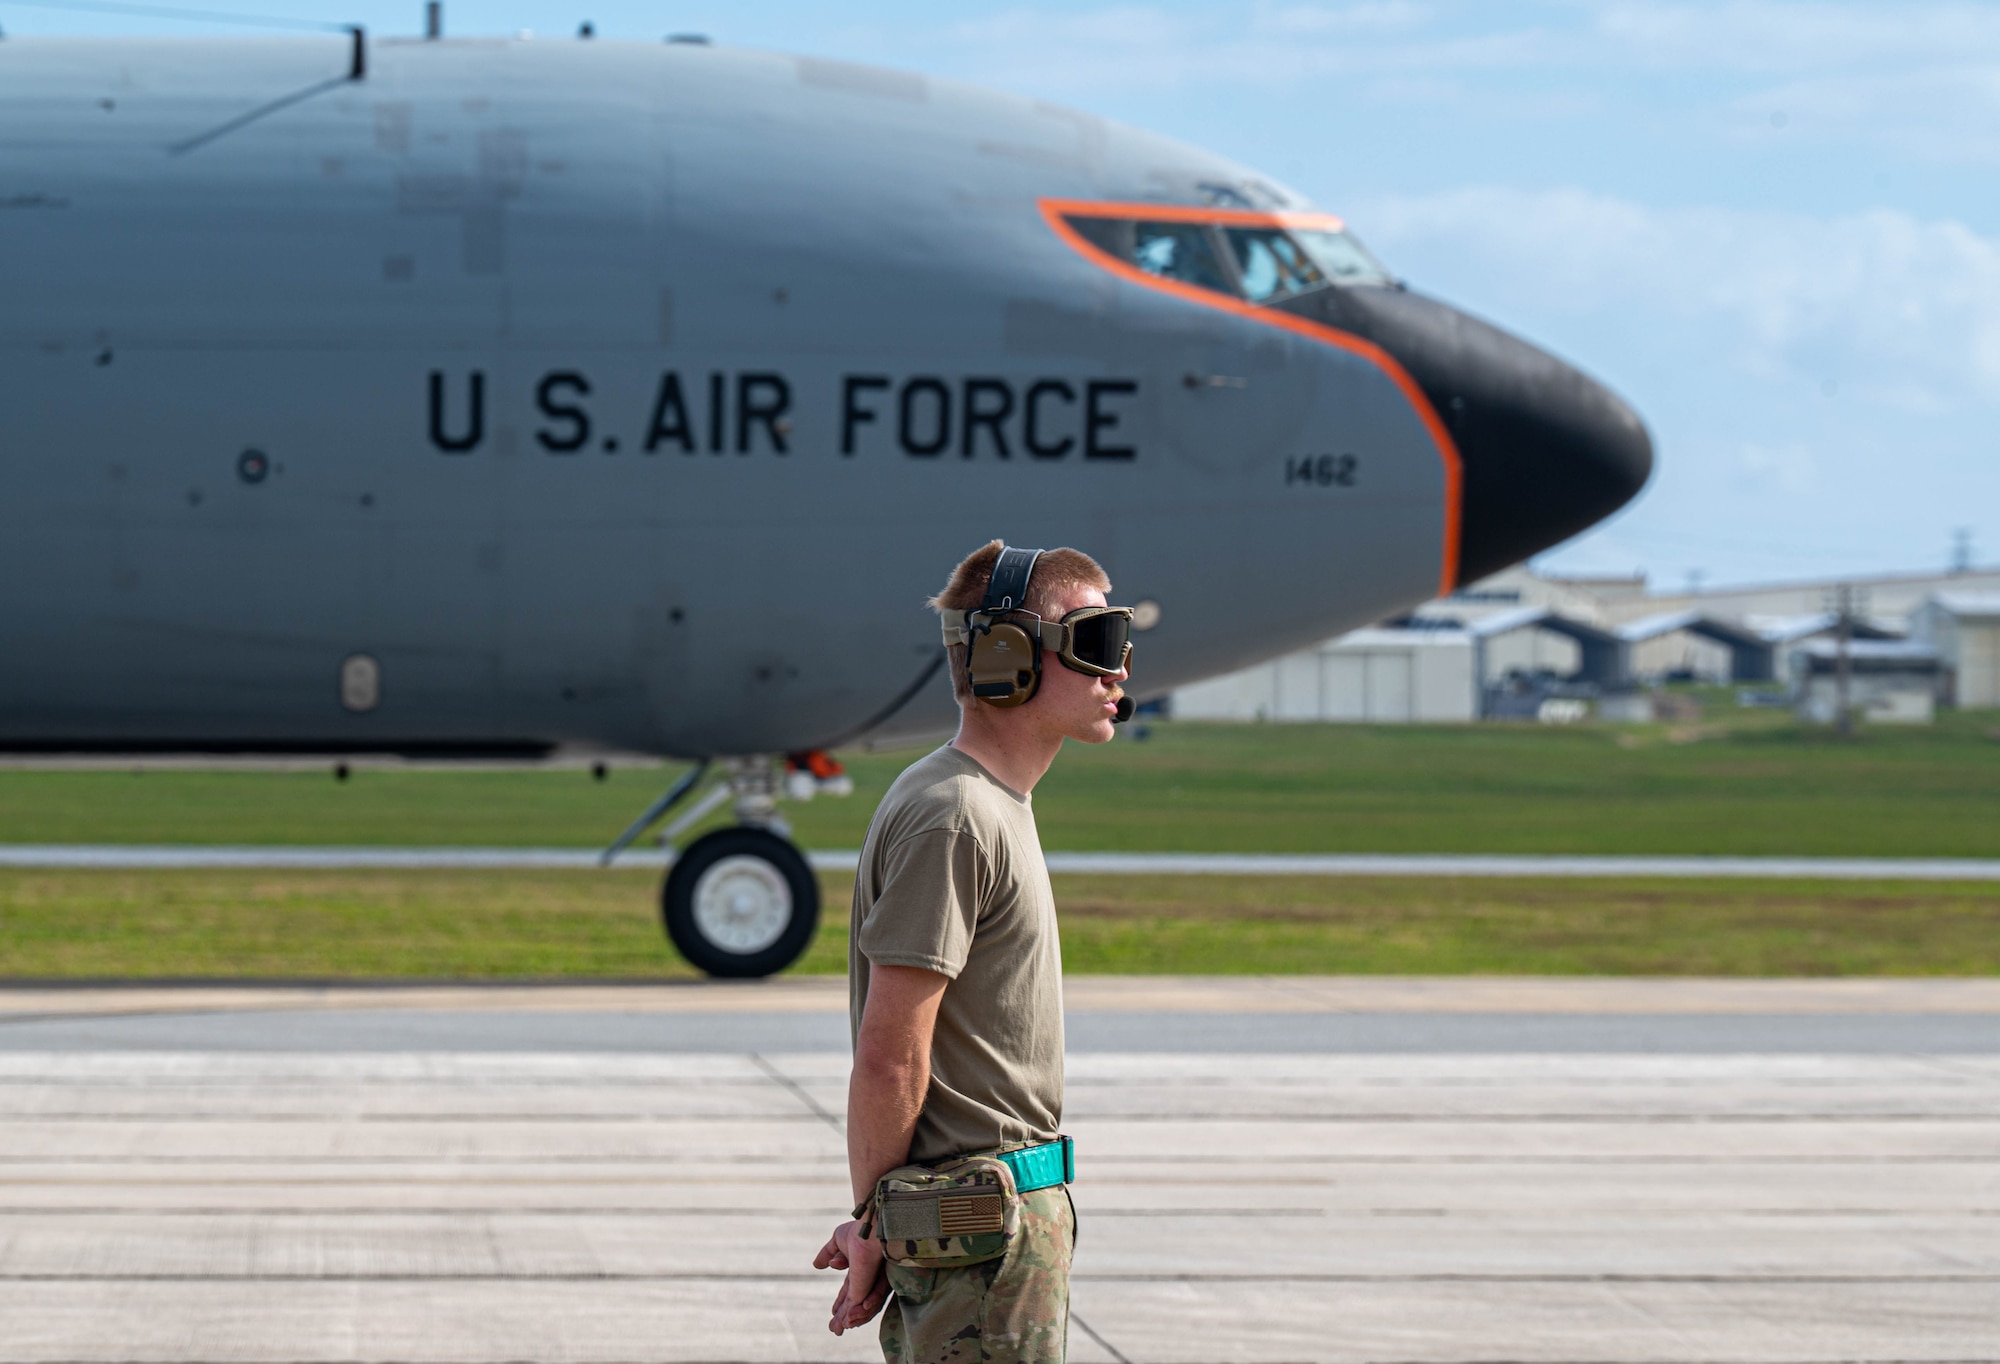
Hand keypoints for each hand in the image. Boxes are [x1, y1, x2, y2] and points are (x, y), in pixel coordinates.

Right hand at [814, 1218, 888, 1333]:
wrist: (868, 1226)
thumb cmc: (859, 1229)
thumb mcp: (839, 1240)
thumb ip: (828, 1253)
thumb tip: (817, 1266)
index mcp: (860, 1270)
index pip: (849, 1292)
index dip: (842, 1303)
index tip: (833, 1313)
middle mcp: (868, 1280)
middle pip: (856, 1305)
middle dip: (845, 1318)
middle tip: (834, 1330)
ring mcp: (870, 1285)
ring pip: (863, 1309)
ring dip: (848, 1319)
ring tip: (837, 1329)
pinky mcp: (870, 1289)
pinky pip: (864, 1307)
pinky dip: (856, 1315)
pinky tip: (846, 1322)